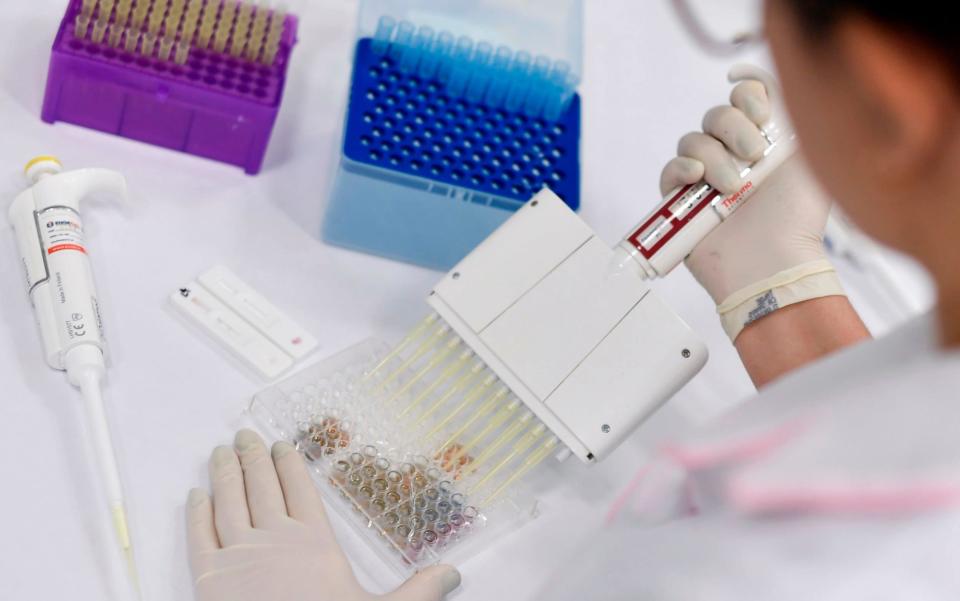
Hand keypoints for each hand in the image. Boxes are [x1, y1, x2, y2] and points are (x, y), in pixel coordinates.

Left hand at [186, 429, 460, 600]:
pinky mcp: (208, 577)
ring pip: (228, 501)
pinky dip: (195, 512)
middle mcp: (274, 538)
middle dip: (252, 457)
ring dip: (224, 473)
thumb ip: (416, 592)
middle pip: (261, 485)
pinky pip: (198, 535)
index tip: (282, 443)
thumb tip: (452, 574)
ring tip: (220, 452)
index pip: (300, 490)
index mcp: (314, 541)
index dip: (289, 464)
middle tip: (243, 435)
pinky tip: (194, 494)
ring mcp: (238, 555)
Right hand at [660, 75, 843, 340]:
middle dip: (735, 129)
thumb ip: (798, 111)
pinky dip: (681, 169)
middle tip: (753, 157)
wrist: (770, 261)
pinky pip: (670, 168)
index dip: (748, 95)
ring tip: (732, 187)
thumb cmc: (797, 218)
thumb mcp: (814, 156)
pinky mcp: (681, 201)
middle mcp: (736, 156)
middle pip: (718, 113)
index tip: (760, 112)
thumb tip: (766, 78)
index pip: (746, 97)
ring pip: (693, 140)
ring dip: (714, 158)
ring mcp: (707, 179)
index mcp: (767, 141)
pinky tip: (698, 180)